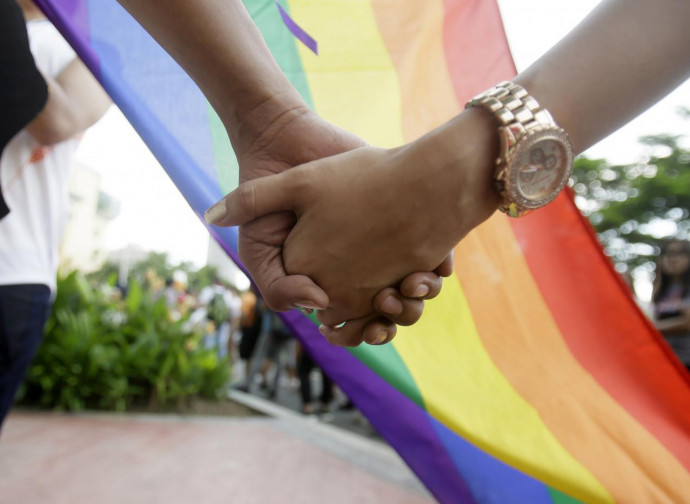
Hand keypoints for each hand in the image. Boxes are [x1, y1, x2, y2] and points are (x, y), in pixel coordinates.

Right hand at [210, 96, 451, 342]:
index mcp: (330, 285)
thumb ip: (277, 285)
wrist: (286, 145)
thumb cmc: (269, 201)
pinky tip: (433, 267)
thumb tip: (317, 307)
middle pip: (391, 314)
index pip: (358, 326)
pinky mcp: (402, 220)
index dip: (367, 333)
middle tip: (392, 307)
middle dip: (399, 318)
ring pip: (414, 293)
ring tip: (411, 286)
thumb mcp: (258, 247)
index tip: (372, 328)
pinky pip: (432, 260)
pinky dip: (437, 271)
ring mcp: (383, 246)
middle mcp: (359, 269)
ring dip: (419, 300)